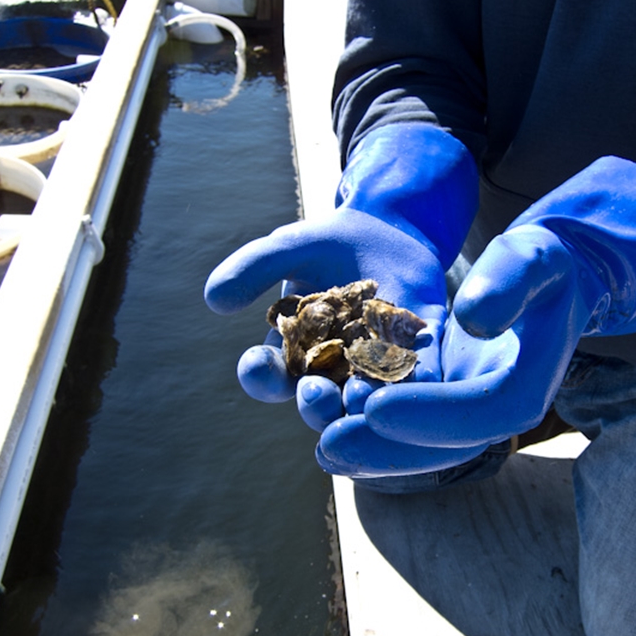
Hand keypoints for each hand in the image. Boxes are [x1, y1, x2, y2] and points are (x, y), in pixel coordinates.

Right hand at [204, 124, 477, 432]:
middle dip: (314, 404)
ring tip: (361, 396)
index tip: (257, 364)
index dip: (259, 375)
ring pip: (366, 402)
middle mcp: (332, 374)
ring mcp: (376, 371)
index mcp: (292, 355)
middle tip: (314, 394)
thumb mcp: (290, 247)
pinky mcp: (419, 357)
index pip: (268, 377)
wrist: (389, 231)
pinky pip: (418, 378)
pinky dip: (416, 382)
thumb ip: (255, 268)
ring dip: (363, 405)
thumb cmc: (329, 244)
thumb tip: (215, 299)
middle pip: (318, 403)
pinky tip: (415, 377)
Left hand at [317, 157, 635, 475]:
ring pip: (422, 448)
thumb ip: (510, 281)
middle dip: (386, 450)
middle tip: (328, 445)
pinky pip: (409, 430)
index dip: (427, 416)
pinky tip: (330, 428)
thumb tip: (472, 321)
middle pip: (445, 446)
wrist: (544, 278)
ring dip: (371, 453)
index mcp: (525, 384)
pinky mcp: (447, 403)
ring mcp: (470, 411)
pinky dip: (372, 436)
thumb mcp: (533, 256)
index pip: (479, 411)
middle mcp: (497, 409)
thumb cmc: (540, 262)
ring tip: (322, 448)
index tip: (374, 406)